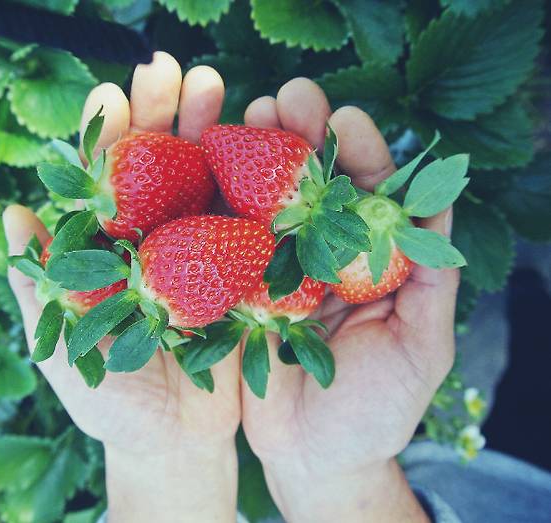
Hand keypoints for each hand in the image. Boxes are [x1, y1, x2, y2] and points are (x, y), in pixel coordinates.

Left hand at [4, 52, 236, 522]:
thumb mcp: (64, 351)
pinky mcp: (250, 273)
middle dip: (163, 116)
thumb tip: (13, 218)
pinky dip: (262, 182)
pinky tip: (266, 143)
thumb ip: (37, 290)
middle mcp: (160, 240)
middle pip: (161, 168)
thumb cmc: (114, 404)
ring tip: (218, 87)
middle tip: (170, 70)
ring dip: (213, 132)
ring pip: (210, 182)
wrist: (178, 443)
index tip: (110, 94)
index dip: (106, 138)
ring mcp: (208, 252)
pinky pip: (256, 222)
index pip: (107, 183)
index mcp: (113, 250)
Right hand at [241, 80, 456, 521]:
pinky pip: (223, 242)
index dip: (359, 154)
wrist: (314, 459)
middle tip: (286, 97)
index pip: (368, 194)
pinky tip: (205, 165)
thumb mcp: (420, 349)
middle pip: (313, 185)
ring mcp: (274, 270)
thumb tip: (440, 205)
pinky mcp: (233, 292)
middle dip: (302, 137)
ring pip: (266, 202)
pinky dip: (215, 202)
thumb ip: (432, 281)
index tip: (346, 119)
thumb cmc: (377, 410)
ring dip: (257, 155)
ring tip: (246, 115)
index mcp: (370, 262)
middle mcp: (321, 256)